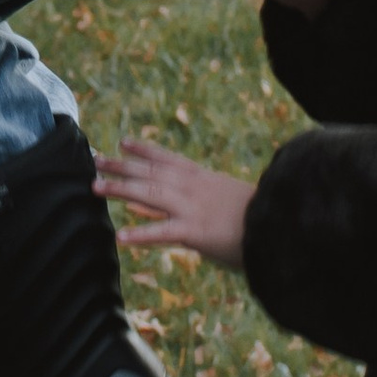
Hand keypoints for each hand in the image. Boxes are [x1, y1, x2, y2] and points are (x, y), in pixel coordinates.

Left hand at [94, 137, 255, 269]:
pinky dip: (141, 234)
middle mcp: (194, 188)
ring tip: (94, 187)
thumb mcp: (230, 201)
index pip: (168, 158)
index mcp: (204, 179)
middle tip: (96, 159)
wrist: (282, 226)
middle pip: (150, 171)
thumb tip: (192, 208)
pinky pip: (163, 232)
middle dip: (121, 165)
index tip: (123, 140)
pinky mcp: (196, 231)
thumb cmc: (261, 217)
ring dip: (119, 189)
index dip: (144, 149)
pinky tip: (121, 237)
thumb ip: (207, 201)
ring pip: (149, 193)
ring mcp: (193, 207)